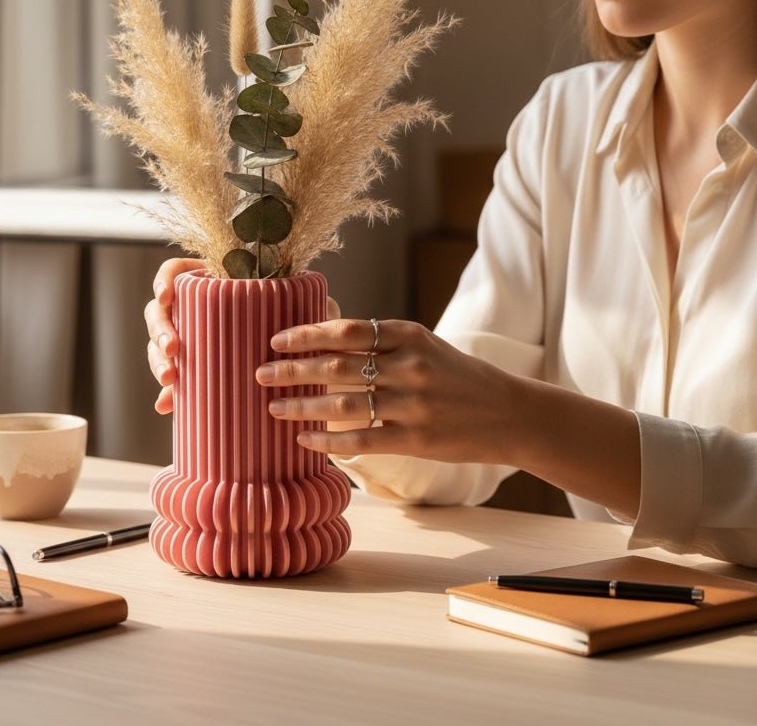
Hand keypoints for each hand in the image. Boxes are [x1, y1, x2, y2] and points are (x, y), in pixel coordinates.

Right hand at [144, 260, 340, 414]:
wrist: (297, 366)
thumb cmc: (298, 325)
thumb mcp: (305, 313)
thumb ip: (312, 308)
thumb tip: (322, 309)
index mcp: (212, 284)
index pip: (176, 273)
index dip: (165, 281)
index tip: (167, 296)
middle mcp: (195, 310)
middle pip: (159, 310)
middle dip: (159, 329)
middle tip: (173, 348)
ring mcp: (191, 339)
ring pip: (159, 344)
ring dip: (157, 360)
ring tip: (171, 379)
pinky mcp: (194, 369)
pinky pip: (172, 378)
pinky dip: (168, 394)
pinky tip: (166, 405)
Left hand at [256, 318, 518, 464]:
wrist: (511, 413)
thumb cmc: (458, 376)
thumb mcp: (424, 345)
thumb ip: (380, 340)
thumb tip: (324, 330)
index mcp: (409, 335)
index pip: (345, 330)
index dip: (306, 335)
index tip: (276, 340)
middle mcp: (409, 366)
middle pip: (337, 365)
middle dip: (293, 370)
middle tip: (261, 373)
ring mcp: (413, 404)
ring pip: (344, 404)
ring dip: (302, 406)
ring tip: (273, 408)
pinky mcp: (417, 439)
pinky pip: (362, 440)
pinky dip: (329, 441)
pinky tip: (305, 441)